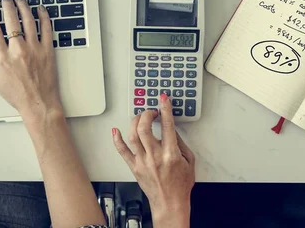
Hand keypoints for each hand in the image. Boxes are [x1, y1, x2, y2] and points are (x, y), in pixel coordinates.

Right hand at [0, 0, 61, 120]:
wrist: (39, 103)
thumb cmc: (17, 95)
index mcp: (2, 58)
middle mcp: (18, 50)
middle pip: (11, 21)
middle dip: (7, 6)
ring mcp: (34, 49)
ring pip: (28, 21)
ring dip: (23, 7)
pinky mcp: (48, 50)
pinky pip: (46, 28)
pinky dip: (44, 16)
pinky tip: (40, 9)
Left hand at [112, 95, 194, 226]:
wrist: (170, 204)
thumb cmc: (180, 186)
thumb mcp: (189, 161)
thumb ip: (181, 144)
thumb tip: (171, 130)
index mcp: (170, 154)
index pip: (167, 125)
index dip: (165, 109)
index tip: (163, 100)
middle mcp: (154, 156)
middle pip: (145, 128)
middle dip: (147, 114)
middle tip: (151, 111)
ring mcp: (142, 161)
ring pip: (133, 136)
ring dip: (135, 122)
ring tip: (140, 117)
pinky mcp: (134, 167)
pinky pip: (122, 151)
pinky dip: (117, 140)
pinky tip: (116, 131)